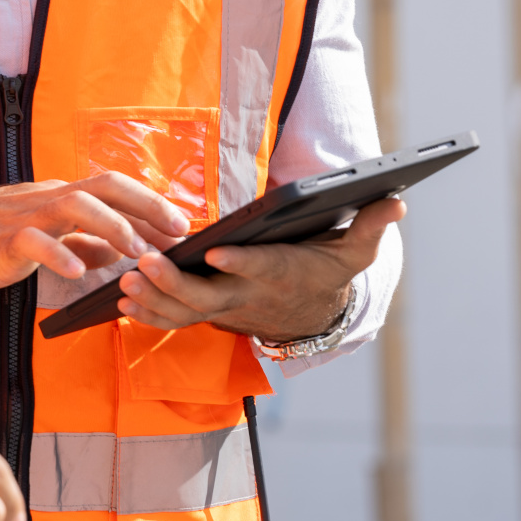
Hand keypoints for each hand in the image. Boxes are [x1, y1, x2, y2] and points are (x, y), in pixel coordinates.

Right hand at [0, 172, 191, 290]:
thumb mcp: (42, 236)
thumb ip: (79, 242)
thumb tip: (116, 251)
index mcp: (59, 197)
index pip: (115, 191)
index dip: (152, 205)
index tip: (184, 225)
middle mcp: (48, 198)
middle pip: (106, 186)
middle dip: (146, 205)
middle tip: (177, 230)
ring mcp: (25, 216)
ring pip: (75, 206)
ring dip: (111, 226)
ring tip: (135, 250)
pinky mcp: (2, 240)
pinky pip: (34, 242)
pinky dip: (58, 255)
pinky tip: (77, 273)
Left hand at [117, 197, 405, 342]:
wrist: (313, 313)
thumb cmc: (329, 270)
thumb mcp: (355, 251)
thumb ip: (371, 226)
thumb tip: (397, 201)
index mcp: (281, 273)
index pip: (260, 269)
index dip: (240, 263)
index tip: (215, 251)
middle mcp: (248, 296)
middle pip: (207, 297)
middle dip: (174, 283)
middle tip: (143, 263)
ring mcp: (225, 308)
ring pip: (184, 312)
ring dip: (153, 300)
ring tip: (124, 282)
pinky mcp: (209, 312)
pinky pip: (174, 320)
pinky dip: (149, 314)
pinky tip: (123, 299)